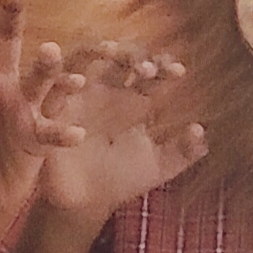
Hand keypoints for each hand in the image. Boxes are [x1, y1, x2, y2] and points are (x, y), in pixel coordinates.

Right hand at [36, 44, 205, 221]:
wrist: (82, 203)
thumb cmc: (118, 181)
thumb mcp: (156, 168)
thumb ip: (182, 152)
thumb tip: (201, 131)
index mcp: (133, 99)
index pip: (150, 71)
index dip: (164, 66)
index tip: (176, 72)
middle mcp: (105, 92)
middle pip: (118, 57)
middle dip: (134, 54)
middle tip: (147, 67)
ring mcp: (76, 98)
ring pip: (82, 59)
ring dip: (95, 49)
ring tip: (111, 51)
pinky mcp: (50, 112)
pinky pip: (51, 91)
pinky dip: (62, 81)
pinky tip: (78, 81)